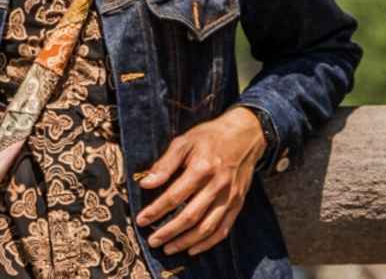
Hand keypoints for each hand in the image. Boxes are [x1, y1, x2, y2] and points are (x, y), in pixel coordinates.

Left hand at [136, 106, 266, 255]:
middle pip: (190, 216)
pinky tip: (192, 249)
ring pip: (207, 228)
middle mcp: (217, 186)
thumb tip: (145, 183)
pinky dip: (208, 243)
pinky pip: (223, 229)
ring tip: (168, 248)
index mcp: (202, 168)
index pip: (174, 196)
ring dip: (186, 241)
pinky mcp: (238, 204)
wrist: (244, 136)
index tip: (141, 220)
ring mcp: (230, 197)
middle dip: (169, 232)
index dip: (156, 210)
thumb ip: (165, 164)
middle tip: (152, 241)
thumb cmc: (208, 137)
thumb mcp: (183, 142)